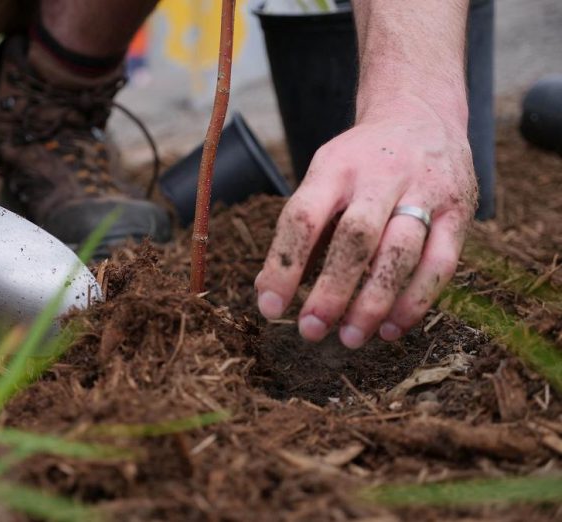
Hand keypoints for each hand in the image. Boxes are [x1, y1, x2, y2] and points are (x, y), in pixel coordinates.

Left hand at [255, 96, 476, 347]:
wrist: (420, 114)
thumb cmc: (359, 162)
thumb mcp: (323, 179)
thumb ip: (301, 232)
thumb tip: (266, 291)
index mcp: (335, 167)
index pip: (303, 218)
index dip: (283, 266)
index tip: (269, 309)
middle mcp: (380, 175)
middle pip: (356, 238)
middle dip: (332, 290)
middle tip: (311, 331)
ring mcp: (425, 190)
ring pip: (400, 252)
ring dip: (374, 302)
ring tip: (351, 338)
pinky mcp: (459, 210)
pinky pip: (441, 263)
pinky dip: (416, 301)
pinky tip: (392, 328)